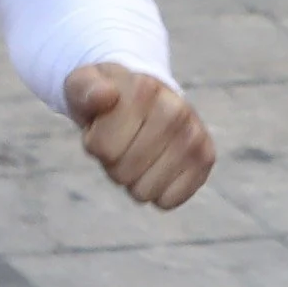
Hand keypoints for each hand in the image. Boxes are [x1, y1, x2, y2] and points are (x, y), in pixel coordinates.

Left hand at [63, 63, 212, 209]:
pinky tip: (156, 166)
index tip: (102, 124)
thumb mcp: (81, 86)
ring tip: (137, 150)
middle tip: (121, 140)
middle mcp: (176, 110)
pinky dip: (156, 192)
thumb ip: (84, 89)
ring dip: (133, 178)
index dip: (94, 143)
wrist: (139, 97)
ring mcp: (194, 136)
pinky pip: (168, 200)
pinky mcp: (205, 159)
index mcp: (144, 90)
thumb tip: (105, 95)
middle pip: (122, 173)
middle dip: (113, 162)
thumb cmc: (103, 99)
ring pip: (144, 191)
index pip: (102, 149)